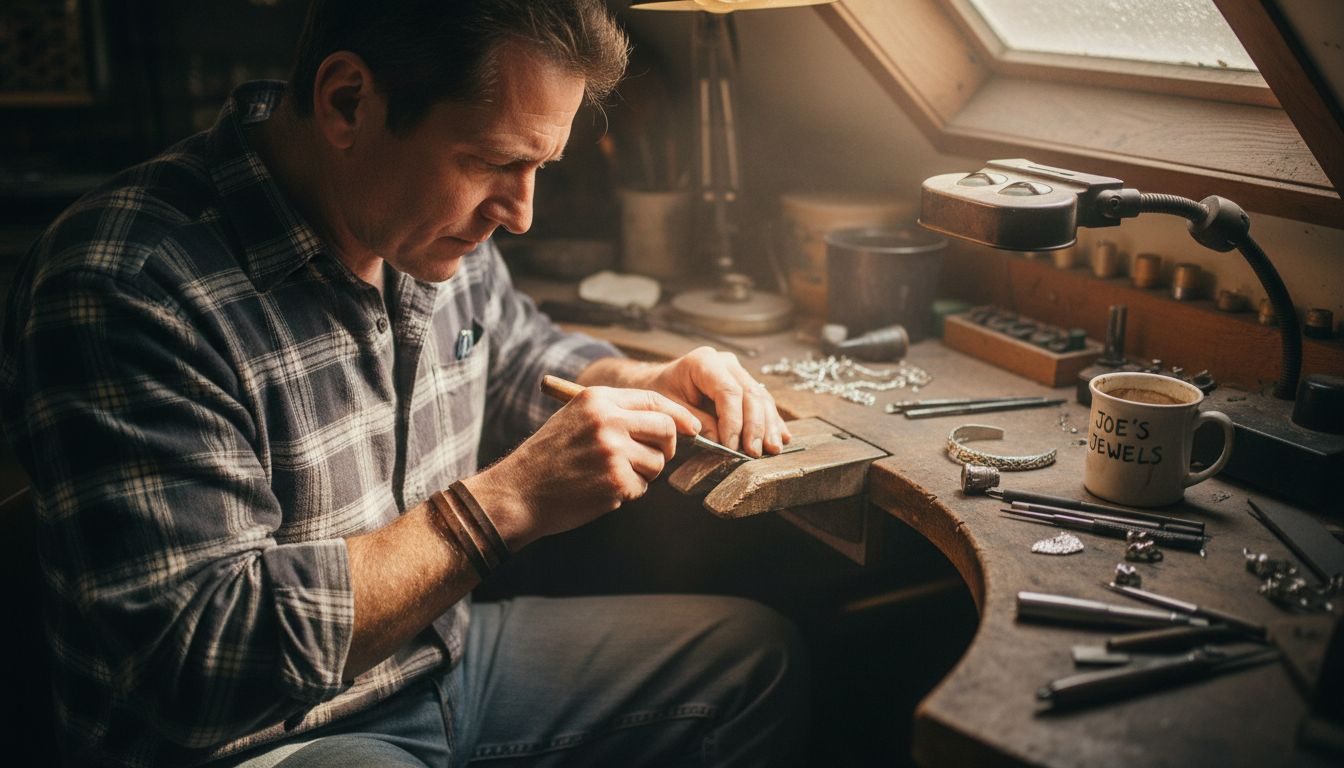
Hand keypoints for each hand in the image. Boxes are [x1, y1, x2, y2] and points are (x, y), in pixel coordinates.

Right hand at [464, 385, 701, 548]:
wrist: (518, 491)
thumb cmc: (548, 458)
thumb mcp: (575, 418)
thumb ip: (615, 414)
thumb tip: (666, 422)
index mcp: (597, 399)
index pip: (654, 399)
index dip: (678, 415)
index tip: (693, 428)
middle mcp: (607, 420)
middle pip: (665, 428)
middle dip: (666, 447)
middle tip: (651, 459)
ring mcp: (612, 451)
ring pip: (656, 462)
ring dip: (642, 474)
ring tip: (610, 476)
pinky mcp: (615, 480)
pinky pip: (642, 487)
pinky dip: (627, 493)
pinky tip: (600, 490)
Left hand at [630, 346, 791, 457]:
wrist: (659, 382)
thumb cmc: (661, 393)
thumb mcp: (671, 408)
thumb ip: (696, 422)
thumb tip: (722, 442)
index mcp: (704, 362)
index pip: (728, 391)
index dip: (734, 421)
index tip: (732, 446)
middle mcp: (725, 363)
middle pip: (750, 394)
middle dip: (755, 426)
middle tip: (756, 452)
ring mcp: (738, 372)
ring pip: (761, 398)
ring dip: (769, 426)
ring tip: (772, 449)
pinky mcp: (745, 384)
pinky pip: (763, 402)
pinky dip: (772, 421)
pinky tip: (781, 437)